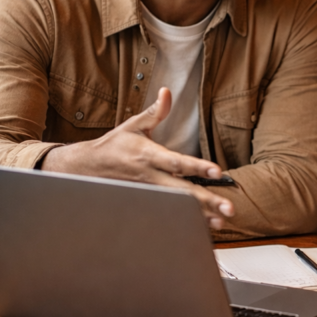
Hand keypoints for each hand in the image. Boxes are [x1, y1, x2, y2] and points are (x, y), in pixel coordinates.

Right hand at [41, 88, 233, 230]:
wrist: (87, 167)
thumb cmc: (114, 145)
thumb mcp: (133, 125)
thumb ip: (155, 112)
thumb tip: (167, 91)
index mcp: (148, 155)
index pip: (176, 162)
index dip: (197, 167)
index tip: (217, 172)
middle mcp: (149, 176)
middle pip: (181, 190)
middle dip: (206, 200)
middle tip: (228, 207)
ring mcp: (147, 192)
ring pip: (176, 206)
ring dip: (200, 215)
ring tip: (221, 222)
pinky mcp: (145, 202)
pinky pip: (168, 212)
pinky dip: (186, 220)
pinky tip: (204, 225)